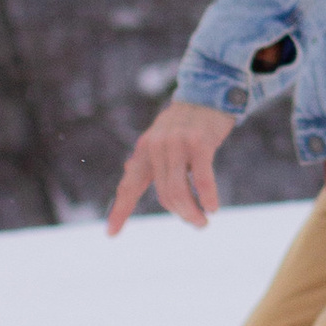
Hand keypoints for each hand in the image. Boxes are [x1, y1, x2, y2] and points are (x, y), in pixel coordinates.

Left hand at [107, 99, 236, 236]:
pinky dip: (207, 197)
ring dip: (192, 212)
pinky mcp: (199, 143)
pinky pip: (202, 179)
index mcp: (145, 149)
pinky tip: (213, 207)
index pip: (128, 186)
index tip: (111, 234)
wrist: (212, 90)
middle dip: (181, 213)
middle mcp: (157, 146)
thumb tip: (134, 174)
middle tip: (197, 223)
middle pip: (164, 194)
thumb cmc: (190, 120)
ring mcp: (177, 144)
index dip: (119, 211)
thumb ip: (153, 158)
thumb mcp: (164, 137)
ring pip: (179, 190)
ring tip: (204, 220)